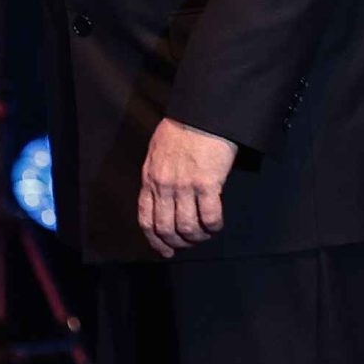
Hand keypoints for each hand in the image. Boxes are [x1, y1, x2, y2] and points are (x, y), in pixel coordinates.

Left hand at [137, 118, 237, 257]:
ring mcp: (185, 185)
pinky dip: (214, 226)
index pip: (146, 219)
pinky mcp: (207, 183)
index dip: (155, 240)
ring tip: (205, 234)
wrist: (201, 113)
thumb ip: (156, 176)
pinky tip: (216, 224)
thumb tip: (161, 199)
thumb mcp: (157, 152)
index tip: (165, 250)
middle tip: (189, 244)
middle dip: (178, 243)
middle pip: (166, 228)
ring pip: (188, 228)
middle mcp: (164, 185)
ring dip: (198, 237)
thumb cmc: (181, 128)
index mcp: (150, 178)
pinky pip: (210, 217)